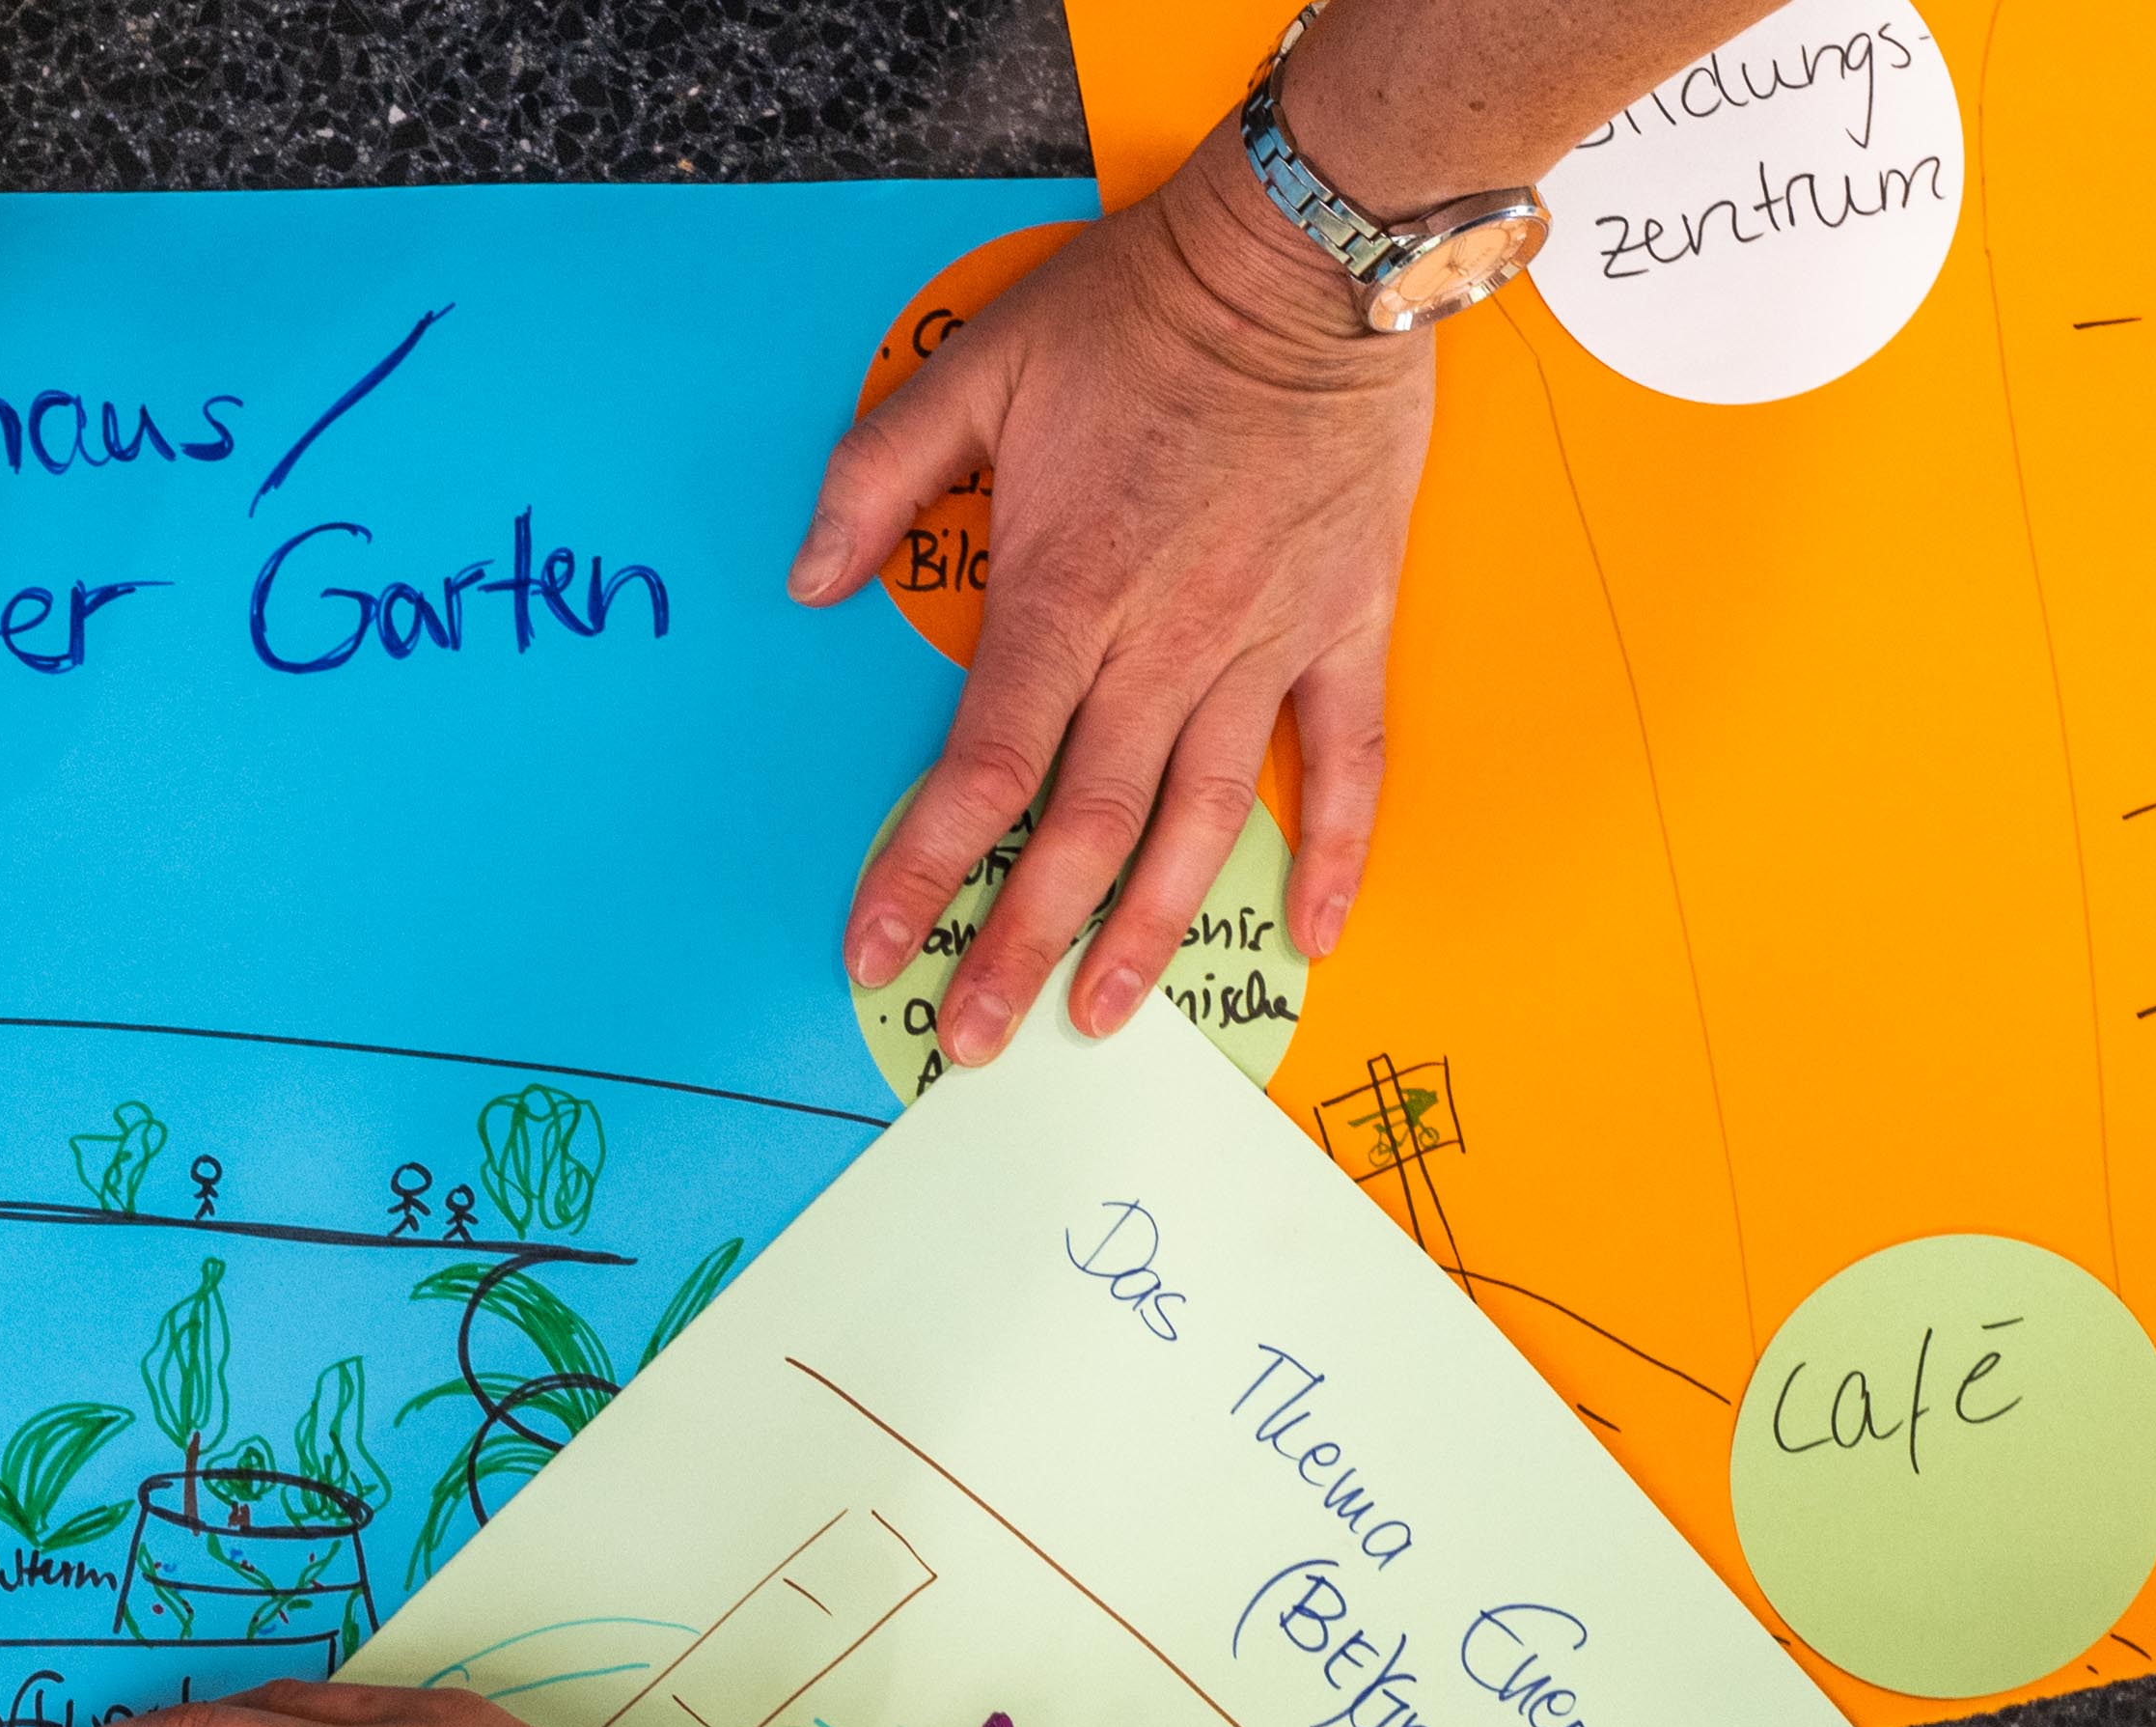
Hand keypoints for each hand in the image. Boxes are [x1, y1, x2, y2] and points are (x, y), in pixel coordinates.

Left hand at [789, 146, 1428, 1058]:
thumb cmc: (1142, 310)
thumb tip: (806, 580)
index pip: (982, 769)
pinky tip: (1314, 937)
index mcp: (1066, 593)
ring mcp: (1264, 642)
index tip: (878, 951)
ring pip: (1204, 823)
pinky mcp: (1348, 625)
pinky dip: (1336, 853)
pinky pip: (1350, 762)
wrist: (1309, 257)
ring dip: (1150, 933)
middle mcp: (1165, 643)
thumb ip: (876, 478)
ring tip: (1102, 1017)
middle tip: (975, 1040)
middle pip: (1085, 830)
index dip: (922, 871)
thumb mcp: (978, 367)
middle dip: (1020, 947)